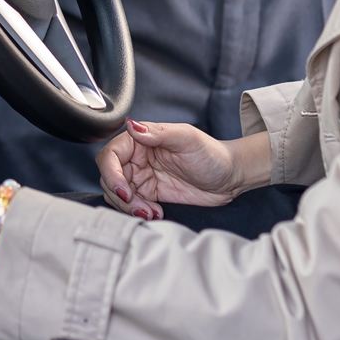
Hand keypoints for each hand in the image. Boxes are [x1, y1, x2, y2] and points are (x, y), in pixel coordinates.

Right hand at [97, 119, 266, 218]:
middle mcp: (137, 158)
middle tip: (140, 207)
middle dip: (120, 196)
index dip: (111, 174)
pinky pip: (132, 205)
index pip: (110, 156)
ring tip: (151, 212)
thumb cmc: (211, 154)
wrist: (229, 178)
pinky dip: (138, 213)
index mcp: (141, 140)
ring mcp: (142, 177)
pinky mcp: (150, 194)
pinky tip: (156, 213)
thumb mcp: (187, 139)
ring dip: (129, 208)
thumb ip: (158, 133)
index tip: (124, 191)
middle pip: (110, 178)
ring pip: (118, 194)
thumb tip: (132, 126)